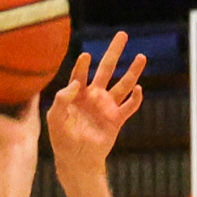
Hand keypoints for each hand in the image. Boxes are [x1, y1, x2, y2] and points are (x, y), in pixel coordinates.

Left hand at [44, 36, 147, 171]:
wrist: (77, 161)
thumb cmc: (62, 140)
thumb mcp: (54, 118)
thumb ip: (61, 98)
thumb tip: (76, 83)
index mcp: (77, 94)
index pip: (81, 72)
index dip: (83, 64)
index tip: (86, 56)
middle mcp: (94, 96)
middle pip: (106, 68)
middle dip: (114, 51)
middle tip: (122, 34)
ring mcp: (106, 107)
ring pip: (123, 84)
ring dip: (132, 71)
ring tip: (141, 56)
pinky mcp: (117, 119)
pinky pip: (129, 106)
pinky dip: (136, 98)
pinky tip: (139, 88)